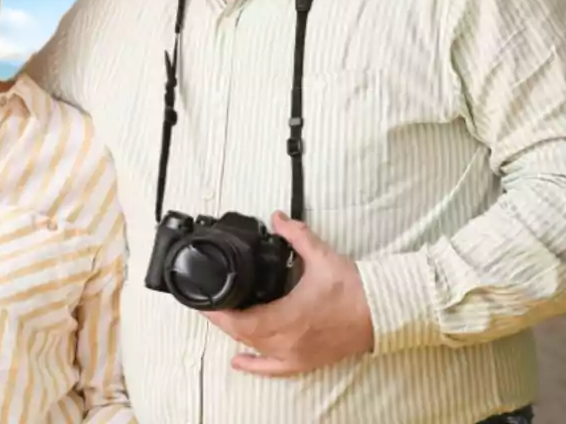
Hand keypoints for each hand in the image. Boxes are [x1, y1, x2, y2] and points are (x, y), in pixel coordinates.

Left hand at [203, 212, 374, 377]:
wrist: (382, 312)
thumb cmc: (354, 288)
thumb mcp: (321, 256)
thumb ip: (296, 235)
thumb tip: (277, 217)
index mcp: (290, 317)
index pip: (243, 322)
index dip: (220, 313)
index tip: (204, 301)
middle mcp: (290, 341)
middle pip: (244, 335)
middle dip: (223, 320)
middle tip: (208, 304)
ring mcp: (298, 354)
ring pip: (256, 349)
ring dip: (236, 335)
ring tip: (222, 319)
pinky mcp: (307, 361)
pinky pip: (274, 369)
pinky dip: (254, 366)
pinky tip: (238, 361)